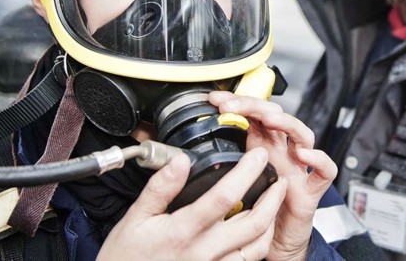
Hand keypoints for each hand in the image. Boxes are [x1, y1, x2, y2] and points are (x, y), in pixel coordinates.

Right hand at [97, 149, 288, 260]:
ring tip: (274, 202)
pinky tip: (258, 229)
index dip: (246, 173)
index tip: (258, 156)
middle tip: (279, 178)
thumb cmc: (126, 256)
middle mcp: (202, 252)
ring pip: (256, 247)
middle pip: (252, 224)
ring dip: (271, 222)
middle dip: (273, 198)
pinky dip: (259, 243)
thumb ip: (160, 188)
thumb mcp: (135, 217)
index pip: (224, 197)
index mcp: (182, 231)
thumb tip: (181, 161)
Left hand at [209, 92, 337, 260]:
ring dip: (287, 123)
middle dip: (256, 106)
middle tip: (233, 105)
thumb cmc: (256, 210)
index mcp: (261, 147)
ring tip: (270, 119)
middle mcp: (281, 153)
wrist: (276, 243)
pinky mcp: (311, 190)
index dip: (236, 102)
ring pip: (302, 135)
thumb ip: (220, 161)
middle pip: (276, 117)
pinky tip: (304, 155)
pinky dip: (319, 159)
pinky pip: (325, 171)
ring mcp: (298, 169)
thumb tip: (189, 147)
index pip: (253, 114)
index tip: (215, 99)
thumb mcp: (234, 179)